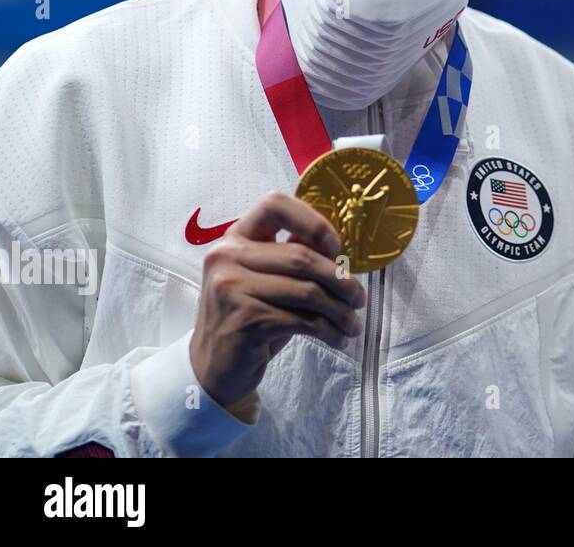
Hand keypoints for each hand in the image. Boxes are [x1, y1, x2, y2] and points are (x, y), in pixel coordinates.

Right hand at [190, 191, 367, 407]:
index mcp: (235, 238)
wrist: (214, 367)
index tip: (336, 246)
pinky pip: (302, 320)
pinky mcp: (244, 319)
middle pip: (301, 256)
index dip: (312, 221)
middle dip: (340, 280)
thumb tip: (338, 247)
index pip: (275, 205)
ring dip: (340, 310)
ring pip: (307, 292)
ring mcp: (232, 288)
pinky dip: (329, 331)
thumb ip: (292, 257)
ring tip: (354, 324)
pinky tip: (338, 339)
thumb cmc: (250, 318)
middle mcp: (227, 257)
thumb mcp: (267, 281)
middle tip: (359, 298)